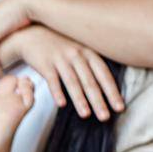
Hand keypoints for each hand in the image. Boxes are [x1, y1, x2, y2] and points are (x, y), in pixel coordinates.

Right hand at [6, 25, 123, 121]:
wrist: (32, 34)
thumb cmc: (59, 44)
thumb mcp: (79, 48)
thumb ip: (92, 62)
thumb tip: (108, 83)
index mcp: (88, 52)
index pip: (104, 74)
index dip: (112, 92)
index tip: (119, 108)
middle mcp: (77, 55)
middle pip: (90, 81)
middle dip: (98, 101)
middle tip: (105, 117)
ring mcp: (60, 59)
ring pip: (73, 82)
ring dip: (80, 100)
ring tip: (86, 115)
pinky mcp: (45, 63)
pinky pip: (52, 80)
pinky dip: (57, 92)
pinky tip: (61, 104)